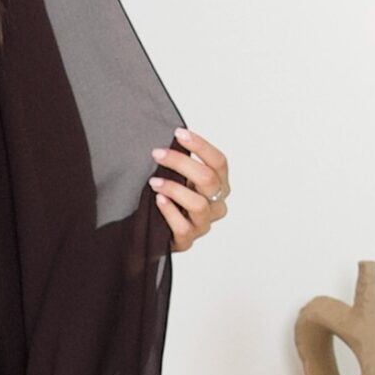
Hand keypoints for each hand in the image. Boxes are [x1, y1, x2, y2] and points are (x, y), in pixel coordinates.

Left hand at [149, 127, 229, 250]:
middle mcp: (217, 204)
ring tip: (154, 181)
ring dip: (174, 189)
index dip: (201, 146)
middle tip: (158, 154)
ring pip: (198, 204)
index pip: (219, 162)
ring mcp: (203, 224)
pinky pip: (183, 227)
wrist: (157, 230)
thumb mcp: (181, 177)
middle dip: (181, 163)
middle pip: (208, 180)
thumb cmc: (173, 198)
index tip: (179, 134)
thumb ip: (183, 162)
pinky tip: (158, 201)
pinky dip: (170, 212)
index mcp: (220, 185)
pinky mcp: (188, 241)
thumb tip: (173, 137)